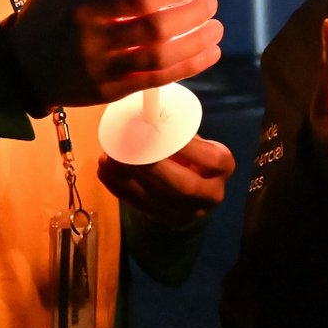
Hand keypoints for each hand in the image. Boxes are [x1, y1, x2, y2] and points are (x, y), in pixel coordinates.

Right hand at [6, 0, 222, 108]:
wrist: (17, 69)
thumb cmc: (42, 18)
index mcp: (85, 9)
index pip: (140, 0)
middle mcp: (96, 41)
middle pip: (156, 30)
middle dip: (192, 16)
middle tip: (212, 4)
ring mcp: (105, 70)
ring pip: (160, 59)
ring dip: (196, 43)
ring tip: (217, 29)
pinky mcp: (111, 92)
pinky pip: (156, 82)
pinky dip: (187, 69)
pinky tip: (208, 54)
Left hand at [98, 134, 234, 228]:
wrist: (189, 193)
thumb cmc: (188, 154)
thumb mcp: (194, 142)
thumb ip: (179, 131)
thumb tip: (148, 107)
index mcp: (223, 167)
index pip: (211, 159)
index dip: (187, 148)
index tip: (160, 132)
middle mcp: (212, 194)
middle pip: (184, 185)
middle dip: (152, 168)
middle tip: (125, 151)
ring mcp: (191, 213)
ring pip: (159, 199)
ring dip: (129, 179)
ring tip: (107, 160)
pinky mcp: (168, 221)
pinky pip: (142, 207)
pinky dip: (120, 189)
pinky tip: (105, 173)